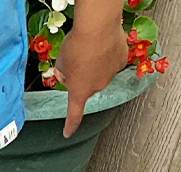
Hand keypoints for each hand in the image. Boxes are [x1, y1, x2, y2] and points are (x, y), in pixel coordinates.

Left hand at [56, 0, 127, 136]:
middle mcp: (97, 88)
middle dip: (82, 77)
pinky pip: (112, 61)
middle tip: (78, 60)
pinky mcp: (122, 61)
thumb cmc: (76, 45)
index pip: (74, 115)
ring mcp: (111, 75)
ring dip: (95, 66)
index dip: (70, 125)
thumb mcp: (61, 63)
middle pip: (88, 87)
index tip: (68, 133)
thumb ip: (63, 74)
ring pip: (101, 74)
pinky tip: (103, 45)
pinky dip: (107, 55)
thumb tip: (67, 75)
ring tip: (90, 49)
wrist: (98, 26)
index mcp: (79, 92)